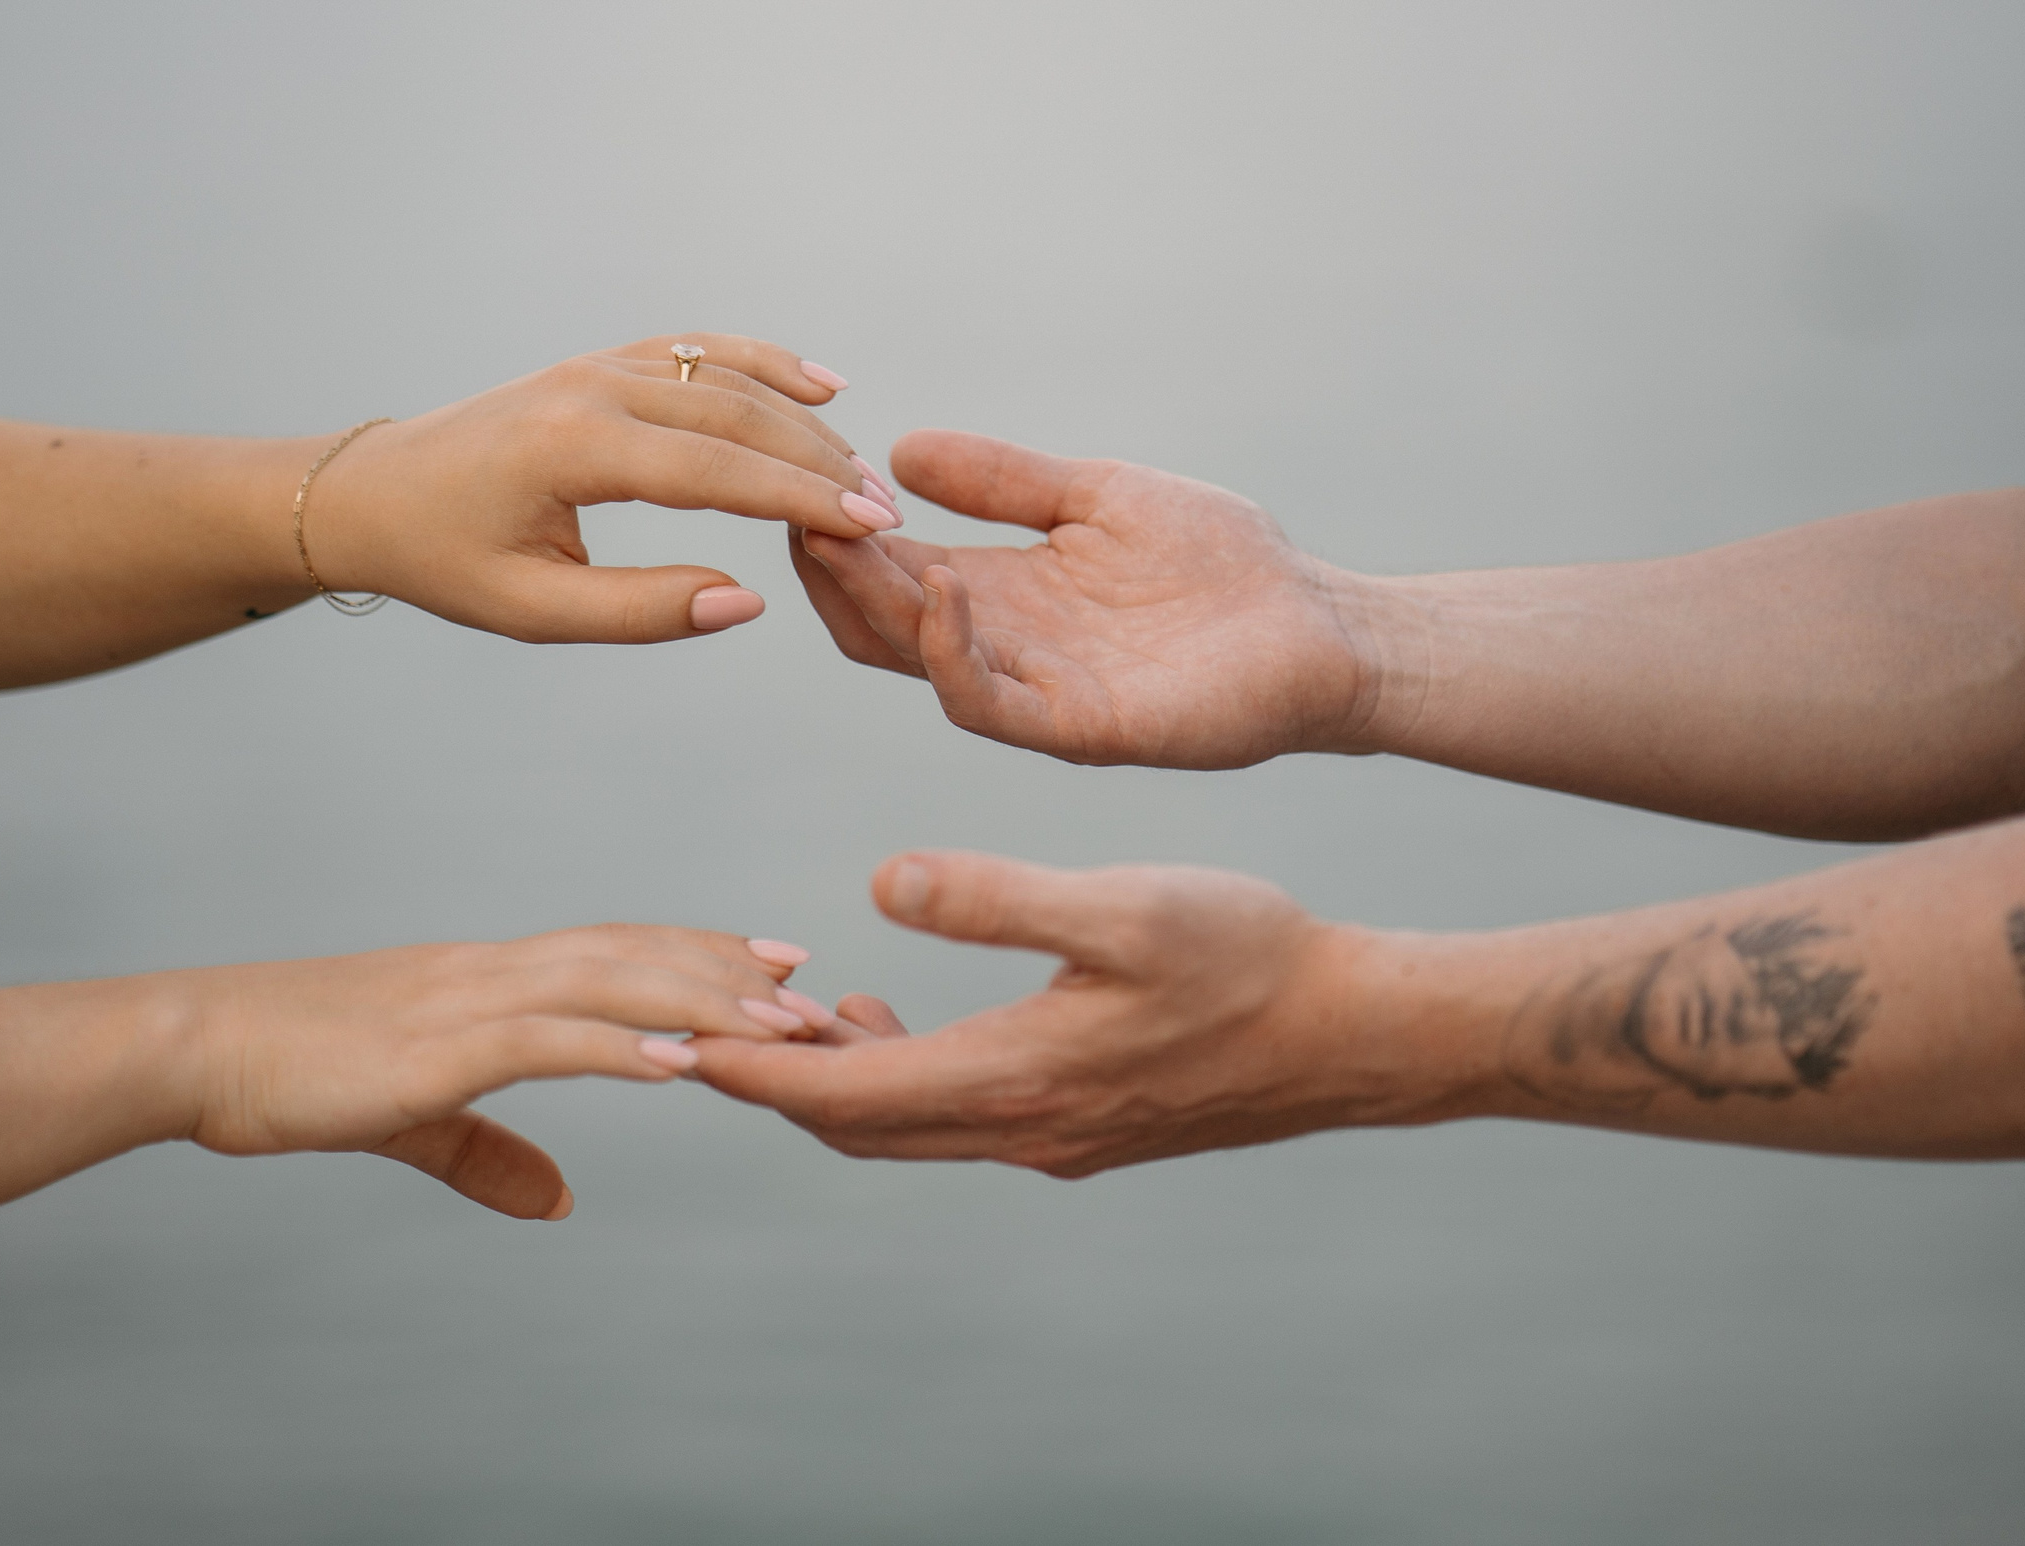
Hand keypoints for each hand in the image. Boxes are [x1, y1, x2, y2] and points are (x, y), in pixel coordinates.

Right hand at [172, 924, 814, 1217]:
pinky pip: (546, 1039)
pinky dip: (620, 1046)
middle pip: (631, 955)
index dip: (696, 953)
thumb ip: (486, 1154)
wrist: (195, 1047)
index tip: (773, 961)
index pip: (612, 950)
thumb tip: (558, 1202)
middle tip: (813, 990)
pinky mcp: (435, 1047)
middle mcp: (488, 973)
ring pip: (606, 985)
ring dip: (700, 1002)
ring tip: (778, 1025)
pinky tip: (681, 1061)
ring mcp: (464, 1002)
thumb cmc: (286, 1071)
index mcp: (483, 979)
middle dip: (726, 971)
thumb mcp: (407, 1116)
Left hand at [310, 334, 900, 643]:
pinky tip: (821, 388)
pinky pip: (698, 352)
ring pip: (725, 377)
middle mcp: (592, 387)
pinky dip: (763, 363)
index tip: (870, 527)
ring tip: (863, 471)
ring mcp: (598, 364)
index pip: (714, 470)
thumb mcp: (532, 611)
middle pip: (736, 414)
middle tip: (886, 514)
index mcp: (572, 447)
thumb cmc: (444, 559)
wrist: (371, 492)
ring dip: (801, 422)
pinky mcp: (602, 362)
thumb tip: (745, 601)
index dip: (799, 499)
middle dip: (819, 465)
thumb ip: (641, 611)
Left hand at [690, 852, 1447, 1176]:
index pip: (841, 1098)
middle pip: (856, 1128)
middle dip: (771, 1082)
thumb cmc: (1249, 958)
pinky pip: (954, 1117)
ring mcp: (1054, 1138)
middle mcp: (1021, 1129)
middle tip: (697, 1027)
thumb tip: (880, 885)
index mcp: (1014, 1079)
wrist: (1355, 1034)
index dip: (747, 1073)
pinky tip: (888, 1013)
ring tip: (785, 1009)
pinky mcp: (1082, 1127)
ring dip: (834, 1078)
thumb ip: (996, 897)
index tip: (668, 1044)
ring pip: (905, 1126)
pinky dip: (897, 1076)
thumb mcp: (1120, 907)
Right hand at [791, 430, 1384, 766]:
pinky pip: (989, 703)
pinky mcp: (1080, 730)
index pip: (884, 573)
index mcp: (999, 596)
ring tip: (848, 535)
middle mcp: (1002, 651)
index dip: (840, 528)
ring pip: (915, 662)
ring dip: (873, 600)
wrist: (1320, 623)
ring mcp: (1036, 696)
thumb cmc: (1221, 563)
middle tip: (799, 503)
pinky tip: (941, 585)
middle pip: (875, 623)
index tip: (805, 469)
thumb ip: (1006, 481)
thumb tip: (900, 448)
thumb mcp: (1096, 496)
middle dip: (832, 566)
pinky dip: (950, 650)